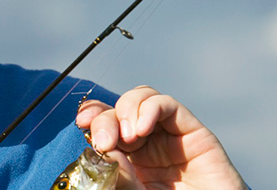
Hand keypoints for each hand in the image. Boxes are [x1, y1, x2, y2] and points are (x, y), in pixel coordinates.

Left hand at [76, 86, 247, 189]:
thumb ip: (118, 177)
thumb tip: (101, 150)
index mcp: (127, 158)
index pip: (104, 124)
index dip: (92, 116)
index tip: (81, 123)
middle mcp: (146, 144)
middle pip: (118, 109)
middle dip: (106, 118)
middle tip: (105, 141)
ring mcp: (169, 136)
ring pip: (142, 98)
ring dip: (128, 108)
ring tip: (129, 136)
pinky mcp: (194, 133)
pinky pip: (168, 104)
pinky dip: (151, 108)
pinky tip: (142, 128)